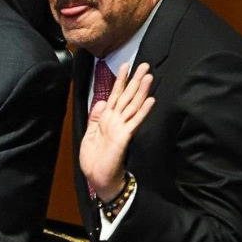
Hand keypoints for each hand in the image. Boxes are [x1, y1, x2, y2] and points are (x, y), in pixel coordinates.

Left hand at [80, 62, 154, 201]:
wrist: (98, 178)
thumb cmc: (95, 160)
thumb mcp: (90, 135)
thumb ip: (96, 118)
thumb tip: (101, 101)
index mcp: (107, 119)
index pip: (115, 95)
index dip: (120, 80)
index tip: (125, 66)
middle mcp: (116, 121)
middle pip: (127, 96)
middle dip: (135, 80)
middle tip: (145, 64)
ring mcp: (122, 128)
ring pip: (133, 105)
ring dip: (141, 91)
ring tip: (149, 76)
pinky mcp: (125, 137)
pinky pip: (135, 121)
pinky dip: (142, 110)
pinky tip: (151, 100)